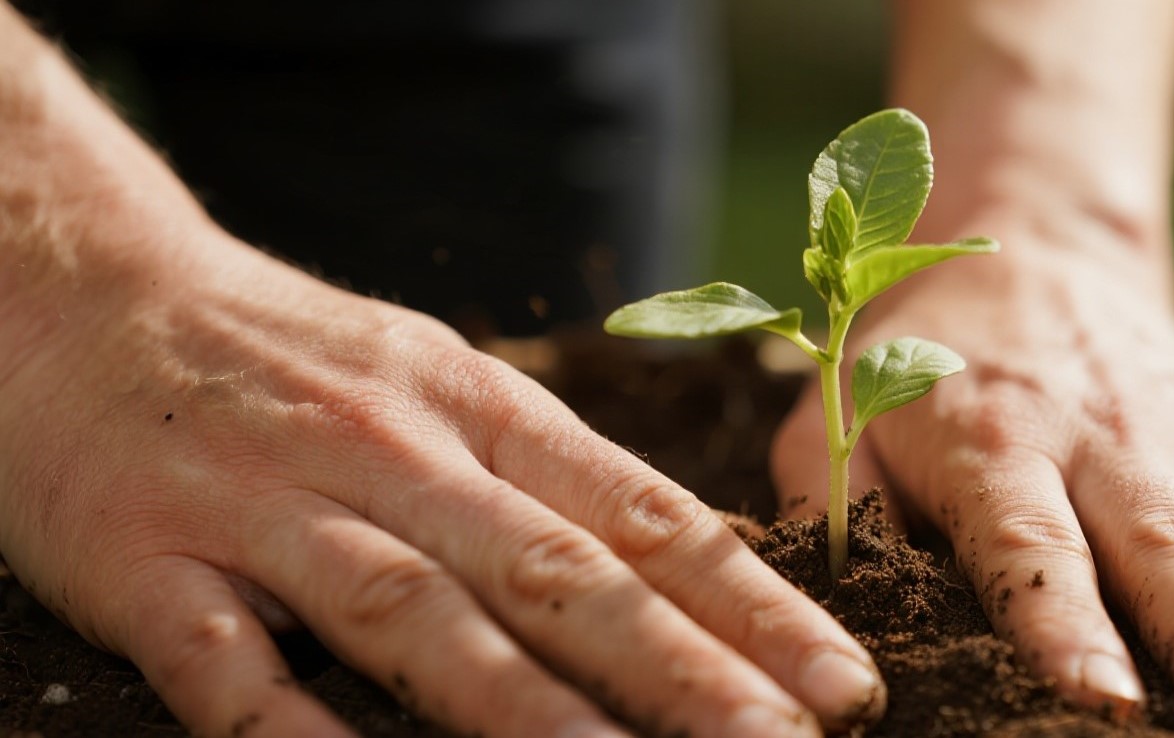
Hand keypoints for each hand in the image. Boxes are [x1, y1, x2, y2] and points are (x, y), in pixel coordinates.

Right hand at [0, 231, 882, 736]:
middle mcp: (398, 457)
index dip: (750, 605)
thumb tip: (696, 561)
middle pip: (560, 575)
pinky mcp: (154, 564)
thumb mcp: (444, 383)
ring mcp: (276, 509)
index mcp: (482, 410)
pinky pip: (229, 669)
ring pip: (420, 618)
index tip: (840, 683)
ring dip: (531, 711)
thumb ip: (552, 479)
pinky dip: (295, 731)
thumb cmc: (298, 359)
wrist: (92, 293)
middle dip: (682, 671)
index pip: (644, 516)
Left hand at [771, 219, 1173, 736]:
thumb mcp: (840, 414)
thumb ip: (831, 503)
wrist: (1026, 249)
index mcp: (993, 443)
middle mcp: (1106, 440)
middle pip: (1172, 551)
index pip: (1032, 544)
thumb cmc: (915, 361)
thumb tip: (837, 621)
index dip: (1065, 624)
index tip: (1102, 704)